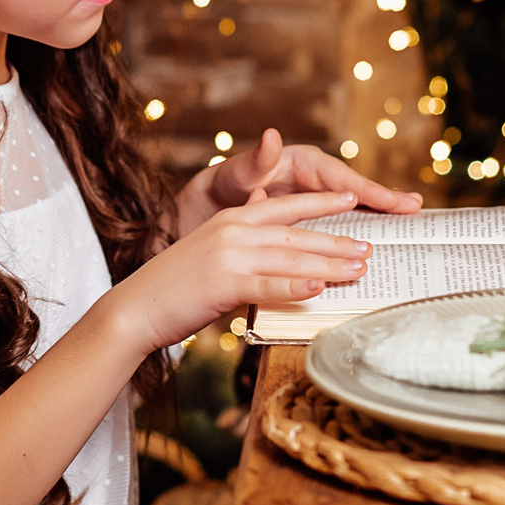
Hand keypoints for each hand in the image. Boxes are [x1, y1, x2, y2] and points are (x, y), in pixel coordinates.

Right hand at [105, 190, 371, 353]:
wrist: (135, 307)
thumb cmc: (176, 288)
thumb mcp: (212, 256)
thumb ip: (246, 253)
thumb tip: (285, 265)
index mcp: (231, 219)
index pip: (285, 206)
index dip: (320, 201)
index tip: (350, 197)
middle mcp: (233, 231)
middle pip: (297, 235)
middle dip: (336, 241)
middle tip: (368, 248)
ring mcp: (229, 255)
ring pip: (290, 258)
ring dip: (329, 264)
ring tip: (359, 269)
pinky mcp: (224, 283)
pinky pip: (268, 285)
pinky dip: (296, 286)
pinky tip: (318, 288)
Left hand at [177, 128, 422, 236]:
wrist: (196, 219)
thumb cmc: (214, 193)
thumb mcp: (231, 178)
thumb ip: (253, 162)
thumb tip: (272, 136)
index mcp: (296, 163)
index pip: (338, 177)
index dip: (366, 189)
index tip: (390, 201)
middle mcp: (307, 180)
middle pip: (352, 190)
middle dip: (383, 199)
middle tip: (415, 209)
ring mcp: (308, 201)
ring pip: (349, 208)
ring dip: (377, 215)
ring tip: (410, 221)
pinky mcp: (304, 220)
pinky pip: (334, 225)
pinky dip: (353, 232)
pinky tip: (374, 243)